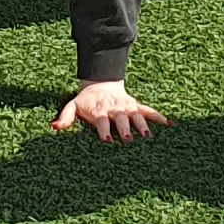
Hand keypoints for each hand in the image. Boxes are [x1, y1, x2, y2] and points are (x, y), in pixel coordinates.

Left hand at [50, 77, 168, 143]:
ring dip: (142, 125)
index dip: (104, 130)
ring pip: (136, 116)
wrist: (100, 83)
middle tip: (129, 140)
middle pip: (121, 120)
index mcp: (100, 112)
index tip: (107, 139)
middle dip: (125, 129)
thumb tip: (53, 128)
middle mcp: (115, 110)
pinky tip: (170, 124)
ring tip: (147, 136)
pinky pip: (149, 111)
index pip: (102, 122)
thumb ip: (65, 117)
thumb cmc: (86, 101)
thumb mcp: (73, 106)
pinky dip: (160, 117)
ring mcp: (127, 108)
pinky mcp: (136, 106)